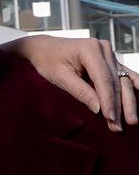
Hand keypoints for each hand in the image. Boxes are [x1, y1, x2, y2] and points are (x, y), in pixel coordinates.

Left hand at [1, 35, 138, 130]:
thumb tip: (99, 109)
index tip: (111, 119)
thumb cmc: (48, 62)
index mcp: (90, 49)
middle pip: (117, 81)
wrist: (45, 48)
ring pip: (123, 79)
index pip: (104, 79)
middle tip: (120, 126)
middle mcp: (103, 48)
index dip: (109, 101)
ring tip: (132, 120)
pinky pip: (124, 74)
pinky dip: (133, 86)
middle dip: (120, 106)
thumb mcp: (60, 77)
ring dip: (128, 101)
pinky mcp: (109, 60)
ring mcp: (108, 53)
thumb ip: (80, 92)